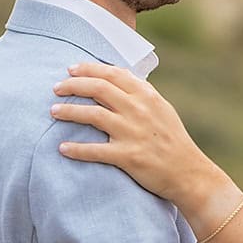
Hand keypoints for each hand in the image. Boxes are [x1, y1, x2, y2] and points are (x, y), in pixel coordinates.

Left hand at [51, 61, 225, 214]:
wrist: (189, 173)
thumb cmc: (173, 140)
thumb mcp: (162, 109)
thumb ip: (140, 93)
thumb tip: (118, 76)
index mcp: (147, 96)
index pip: (113, 74)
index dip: (89, 69)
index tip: (71, 70)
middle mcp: (139, 110)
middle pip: (98, 89)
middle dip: (73, 85)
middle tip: (56, 88)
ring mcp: (132, 133)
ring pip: (93, 115)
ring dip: (69, 111)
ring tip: (53, 111)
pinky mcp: (128, 157)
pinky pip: (95, 151)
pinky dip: (76, 149)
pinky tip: (62, 147)